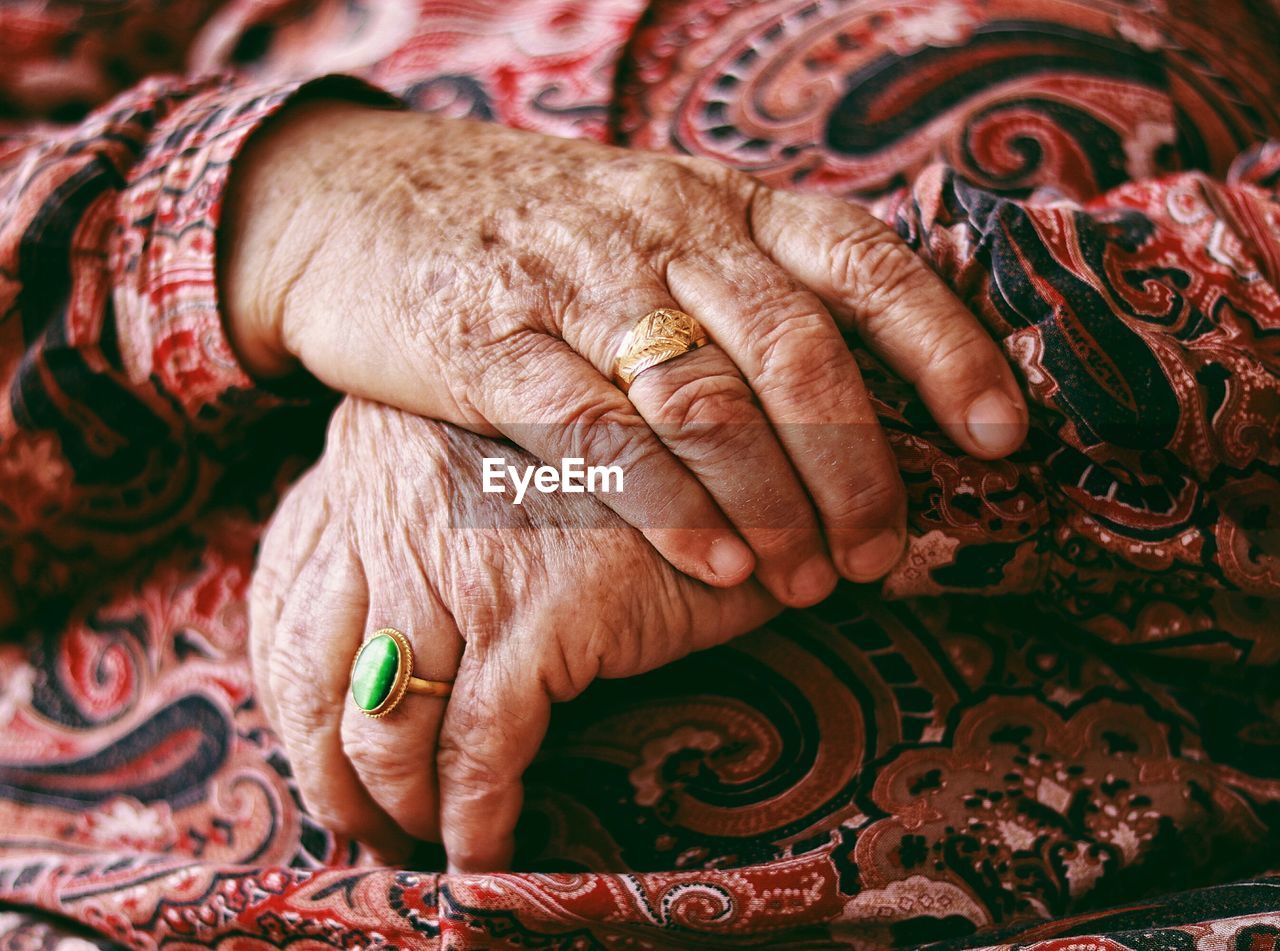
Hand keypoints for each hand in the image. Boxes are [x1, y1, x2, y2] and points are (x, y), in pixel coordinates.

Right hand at [224, 101, 1026, 605]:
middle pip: (796, 351)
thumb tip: (858, 395)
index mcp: (723, 204)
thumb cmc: (540, 232)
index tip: (997, 436)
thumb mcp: (657, 223)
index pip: (863, 266)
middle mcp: (666, 233)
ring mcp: (577, 285)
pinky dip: (668, 503)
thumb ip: (746, 289)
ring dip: (774, 500)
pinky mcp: (491, 342)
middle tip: (883, 554)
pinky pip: (598, 432)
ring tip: (807, 582)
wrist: (364, 198)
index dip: (944, 349)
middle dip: (856, 464)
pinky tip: (714, 558)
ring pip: (705, 400)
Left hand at [249, 398, 779, 870]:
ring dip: (397, 811)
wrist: (728, 453)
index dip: (286, 708)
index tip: (318, 762)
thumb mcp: (482, 472)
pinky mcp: (539, 615)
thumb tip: (359, 641)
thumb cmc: (608, 475)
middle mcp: (393, 503)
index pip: (280, 605)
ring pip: (386, 727)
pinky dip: (475, 823)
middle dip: (331, 778)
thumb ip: (407, 525)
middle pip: (311, 678)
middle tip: (365, 830)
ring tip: (424, 849)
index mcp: (370, 462)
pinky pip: (479, 754)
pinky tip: (485, 856)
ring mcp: (463, 562)